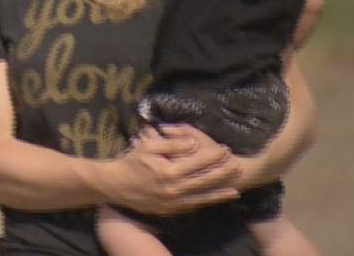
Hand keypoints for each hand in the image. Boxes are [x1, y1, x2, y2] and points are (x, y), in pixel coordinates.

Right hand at [106, 125, 240, 215]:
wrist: (116, 186)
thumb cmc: (131, 162)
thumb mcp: (149, 146)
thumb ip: (173, 144)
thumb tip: (194, 143)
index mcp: (169, 171)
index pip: (198, 162)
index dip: (213, 156)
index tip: (225, 150)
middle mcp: (174, 189)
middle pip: (205, 181)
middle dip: (223, 174)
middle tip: (237, 168)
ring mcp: (173, 202)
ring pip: (202, 198)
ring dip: (219, 194)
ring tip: (235, 191)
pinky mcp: (170, 210)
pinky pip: (192, 206)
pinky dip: (205, 202)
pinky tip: (213, 199)